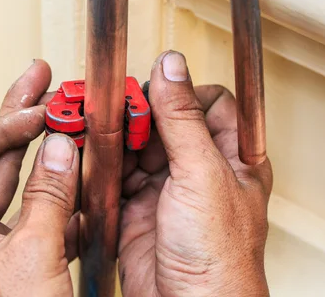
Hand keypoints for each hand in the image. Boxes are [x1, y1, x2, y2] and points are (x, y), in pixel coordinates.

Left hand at [0, 60, 79, 296]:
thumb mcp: (31, 258)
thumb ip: (49, 196)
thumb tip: (61, 146)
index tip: (39, 113)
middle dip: (20, 116)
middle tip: (41, 80)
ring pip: (22, 182)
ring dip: (50, 152)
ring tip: (70, 115)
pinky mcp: (23, 253)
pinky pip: (44, 209)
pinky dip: (67, 190)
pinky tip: (86, 172)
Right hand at [119, 51, 272, 295]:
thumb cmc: (218, 256)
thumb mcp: (202, 174)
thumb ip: (182, 118)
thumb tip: (171, 67)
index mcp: (233, 157)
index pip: (209, 103)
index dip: (179, 91)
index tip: (150, 87)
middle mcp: (201, 169)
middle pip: (165, 121)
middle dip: (137, 114)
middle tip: (113, 105)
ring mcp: (168, 188)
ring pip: (137, 146)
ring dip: (116, 138)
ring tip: (95, 128)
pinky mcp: (139, 207)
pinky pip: (117, 175)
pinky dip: (103, 166)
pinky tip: (92, 158)